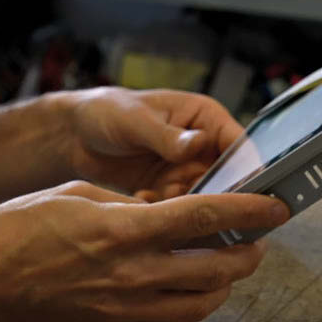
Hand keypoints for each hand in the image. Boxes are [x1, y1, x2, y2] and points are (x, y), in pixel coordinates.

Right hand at [0, 181, 287, 321]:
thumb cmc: (18, 235)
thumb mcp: (76, 195)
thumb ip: (127, 205)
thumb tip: (156, 215)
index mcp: (126, 229)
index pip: (206, 218)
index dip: (249, 210)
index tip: (274, 207)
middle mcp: (134, 272)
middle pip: (218, 268)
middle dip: (248, 252)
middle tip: (253, 240)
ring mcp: (128, 306)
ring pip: (204, 303)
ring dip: (225, 284)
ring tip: (225, 267)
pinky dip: (191, 310)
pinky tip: (186, 295)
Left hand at [66, 88, 243, 201]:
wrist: (74, 135)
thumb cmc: (106, 111)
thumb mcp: (136, 119)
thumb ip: (167, 135)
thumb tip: (198, 144)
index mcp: (204, 119)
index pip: (239, 145)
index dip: (247, 169)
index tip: (246, 192)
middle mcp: (201, 147)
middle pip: (227, 178)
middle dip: (215, 195)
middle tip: (198, 204)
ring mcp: (184, 171)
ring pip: (202, 198)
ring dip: (184, 204)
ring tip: (160, 195)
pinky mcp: (166, 192)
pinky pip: (177, 209)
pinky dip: (163, 210)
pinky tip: (140, 198)